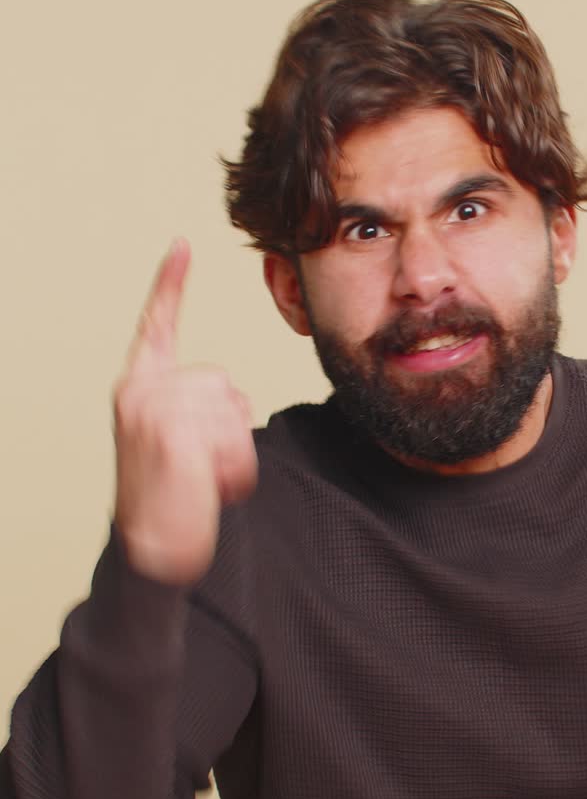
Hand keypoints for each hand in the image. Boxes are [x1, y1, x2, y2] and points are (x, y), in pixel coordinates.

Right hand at [113, 240, 257, 583]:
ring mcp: (154, 412)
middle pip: (225, 382)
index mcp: (138, 389)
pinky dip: (236, 470)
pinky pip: (236, 437)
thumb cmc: (172, 502)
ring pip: (235, 410)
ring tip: (202, 481)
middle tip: (199, 469)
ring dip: (235, 453)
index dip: (170, 286)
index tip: (182, 245)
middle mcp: (140, 393)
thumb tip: (231, 397)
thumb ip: (195, 409)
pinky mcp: (175, 437)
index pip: (156, 328)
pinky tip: (206, 490)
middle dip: (230, 429)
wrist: (151, 553)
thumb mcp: (176, 444)